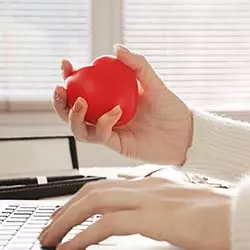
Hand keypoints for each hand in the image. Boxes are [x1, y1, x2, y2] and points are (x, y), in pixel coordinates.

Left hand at [39, 178, 230, 249]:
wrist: (235, 214)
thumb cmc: (209, 214)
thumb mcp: (173, 207)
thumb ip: (151, 208)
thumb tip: (132, 217)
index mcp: (148, 185)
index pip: (105, 186)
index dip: (80, 198)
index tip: (66, 212)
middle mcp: (144, 187)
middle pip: (93, 191)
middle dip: (67, 208)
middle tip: (50, 226)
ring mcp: (147, 200)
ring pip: (95, 202)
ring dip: (68, 219)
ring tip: (51, 237)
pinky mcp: (153, 218)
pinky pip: (107, 224)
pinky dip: (83, 235)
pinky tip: (70, 248)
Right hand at [53, 44, 192, 164]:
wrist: (184, 134)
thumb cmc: (170, 108)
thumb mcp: (154, 83)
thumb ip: (137, 65)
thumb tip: (116, 48)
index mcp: (110, 100)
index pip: (84, 90)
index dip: (70, 78)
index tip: (66, 65)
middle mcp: (106, 116)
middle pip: (74, 112)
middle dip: (61, 102)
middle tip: (61, 89)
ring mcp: (110, 132)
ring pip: (80, 129)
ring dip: (74, 116)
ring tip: (80, 102)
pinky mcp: (116, 145)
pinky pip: (101, 135)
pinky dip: (103, 123)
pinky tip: (115, 111)